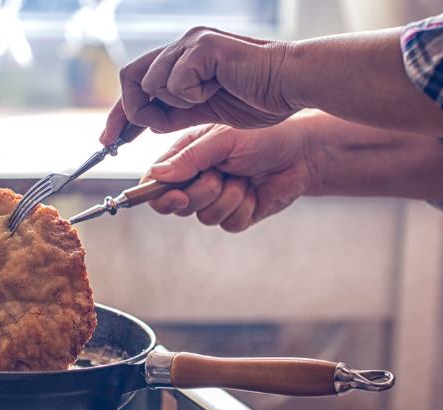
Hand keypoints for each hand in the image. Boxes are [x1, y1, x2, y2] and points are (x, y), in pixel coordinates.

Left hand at [100, 27, 296, 144]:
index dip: (118, 113)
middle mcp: (181, 46)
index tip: (108, 140)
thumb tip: (149, 123)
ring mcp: (191, 43)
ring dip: (171, 103)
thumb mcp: (206, 113)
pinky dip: (190, 95)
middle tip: (150, 128)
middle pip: (130, 76)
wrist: (291, 85)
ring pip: (151, 82)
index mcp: (180, 61)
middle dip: (132, 111)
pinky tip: (215, 90)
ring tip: (202, 101)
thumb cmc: (258, 97)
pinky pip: (175, 80)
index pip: (134, 83)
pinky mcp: (203, 45)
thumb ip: (175, 114)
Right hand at [143, 114, 317, 232]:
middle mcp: (196, 180)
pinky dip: (243, 208)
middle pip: (176, 205)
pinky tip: (255, 191)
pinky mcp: (236, 215)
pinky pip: (228, 224)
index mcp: (186, 158)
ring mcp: (215, 199)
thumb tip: (156, 175)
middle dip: (200, 193)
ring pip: (204, 216)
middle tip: (220, 175)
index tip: (176, 196)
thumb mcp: (222, 140)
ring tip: (244, 177)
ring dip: (227, 198)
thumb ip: (189, 158)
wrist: (303, 152)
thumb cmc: (262, 136)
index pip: (155, 182)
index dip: (158, 194)